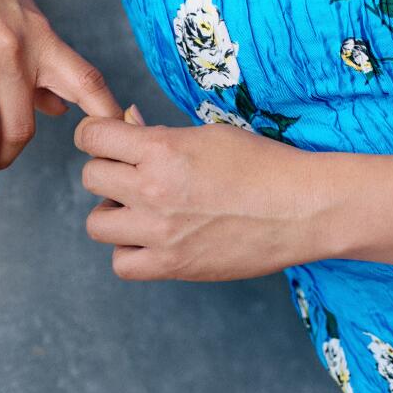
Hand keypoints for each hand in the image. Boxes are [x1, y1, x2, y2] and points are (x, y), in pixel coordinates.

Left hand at [77, 105, 324, 281]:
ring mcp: (159, 232)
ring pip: (97, 222)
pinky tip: (152, 239)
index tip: (107, 139)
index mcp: (162, 149)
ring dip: (114, 212)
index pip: (92, 137)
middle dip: (108, 170)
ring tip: (142, 208)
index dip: (96, 135)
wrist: (300, 208)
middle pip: (91, 177)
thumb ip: (162, 135)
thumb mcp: (210, 134)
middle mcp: (152, 189)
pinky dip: (130, 251)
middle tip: (133, 173)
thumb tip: (128, 126)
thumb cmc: (262, 164)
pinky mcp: (172, 266)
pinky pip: (121, 264)